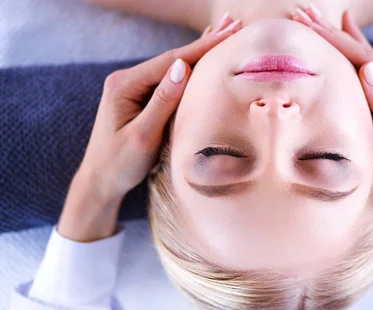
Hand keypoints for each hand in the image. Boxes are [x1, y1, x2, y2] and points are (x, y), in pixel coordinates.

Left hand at [58, 17, 242, 240]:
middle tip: (233, 24)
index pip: (171, 61)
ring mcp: (133, 88)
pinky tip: (201, 55)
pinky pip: (169, 80)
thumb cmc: (119, 164)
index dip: (202, 48)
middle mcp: (127, 80)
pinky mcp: (140, 98)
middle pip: (173, 58)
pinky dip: (190, 67)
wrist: (100, 182)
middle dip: (205, 42)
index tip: (228, 34)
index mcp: (124, 85)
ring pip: (173, 67)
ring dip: (200, 51)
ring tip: (223, 32)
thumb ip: (163, 100)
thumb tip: (182, 67)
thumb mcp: (143, 135)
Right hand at [293, 7, 372, 231]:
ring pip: (366, 59)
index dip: (335, 40)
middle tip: (305, 12)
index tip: (310, 23)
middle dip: (333, 32)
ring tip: (325, 19)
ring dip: (343, 39)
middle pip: (363, 52)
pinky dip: (358, 55)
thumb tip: (366, 69)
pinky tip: (354, 46)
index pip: (363, 59)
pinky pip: (371, 73)